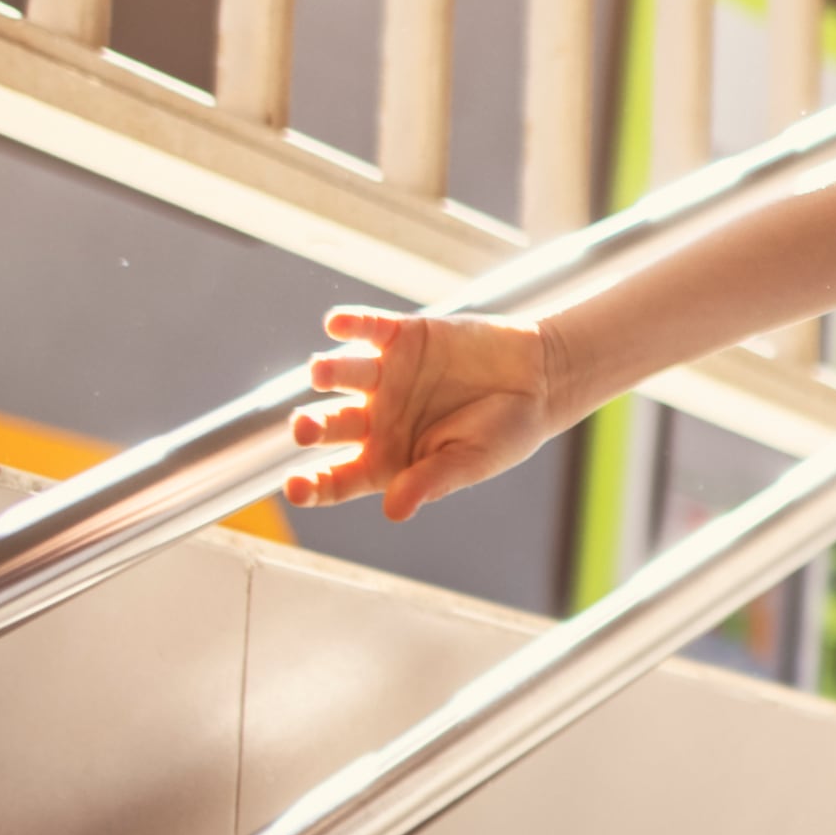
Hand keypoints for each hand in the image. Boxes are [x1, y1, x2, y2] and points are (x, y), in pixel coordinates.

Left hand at [287, 309, 557, 519]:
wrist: (540, 379)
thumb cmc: (505, 432)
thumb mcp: (472, 461)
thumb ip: (432, 481)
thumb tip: (395, 510)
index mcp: (387, 459)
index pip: (339, 477)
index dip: (313, 484)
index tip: (294, 488)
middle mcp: (377, 418)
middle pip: (332, 425)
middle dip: (313, 426)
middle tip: (303, 428)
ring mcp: (386, 376)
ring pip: (343, 374)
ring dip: (329, 372)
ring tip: (321, 373)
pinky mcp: (402, 337)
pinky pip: (368, 328)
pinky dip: (351, 324)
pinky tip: (337, 325)